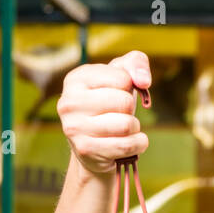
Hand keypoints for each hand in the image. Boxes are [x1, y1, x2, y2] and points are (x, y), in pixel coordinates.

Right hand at [57, 50, 152, 176]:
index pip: (122, 78)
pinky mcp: (85, 149)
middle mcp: (69, 101)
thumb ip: (136, 63)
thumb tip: (144, 81)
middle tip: (121, 114)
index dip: (129, 87)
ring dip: (134, 128)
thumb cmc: (110, 106)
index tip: (119, 92)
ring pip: (126, 125)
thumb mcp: (121, 77)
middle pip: (124, 102)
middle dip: (130, 109)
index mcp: (76, 79)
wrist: (93, 146)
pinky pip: (127, 146)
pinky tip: (130, 142)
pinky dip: (138, 144)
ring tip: (124, 128)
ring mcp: (74, 127)